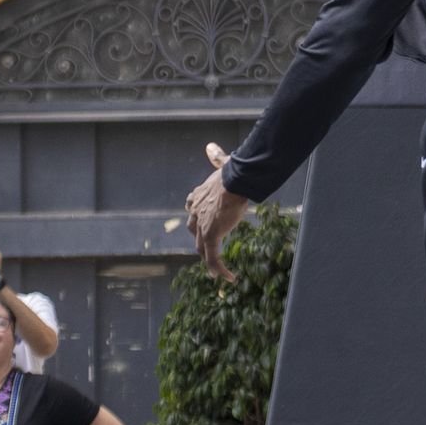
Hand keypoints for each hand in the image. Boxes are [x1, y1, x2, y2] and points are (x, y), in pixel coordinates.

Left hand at [186, 144, 251, 277]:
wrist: (233, 183)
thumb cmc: (230, 173)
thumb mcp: (221, 165)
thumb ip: (216, 157)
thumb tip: (210, 146)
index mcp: (198, 197)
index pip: (192, 210)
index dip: (196, 218)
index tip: (200, 224)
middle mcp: (196, 213)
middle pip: (194, 232)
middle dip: (200, 242)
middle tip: (208, 251)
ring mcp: (202, 227)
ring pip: (202, 249)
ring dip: (209, 261)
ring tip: (217, 272)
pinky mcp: (210, 237)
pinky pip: (213, 258)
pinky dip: (219, 269)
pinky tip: (229, 278)